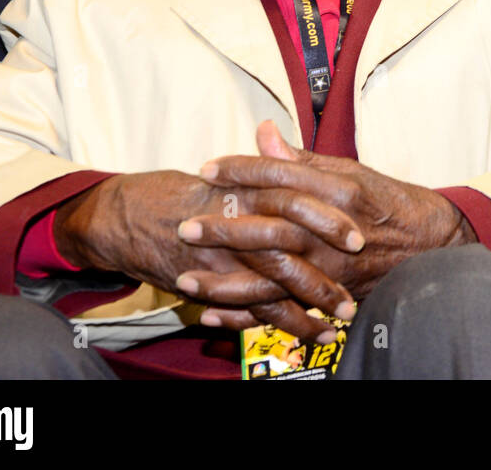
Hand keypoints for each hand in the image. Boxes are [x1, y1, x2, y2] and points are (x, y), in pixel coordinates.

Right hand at [53, 164, 365, 338]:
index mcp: (249, 189)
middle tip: (353, 294)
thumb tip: (306, 158)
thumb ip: (273, 167)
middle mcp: (237, 223)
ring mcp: (222, 256)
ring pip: (271, 287)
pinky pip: (247, 309)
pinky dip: (275, 322)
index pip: (299, 200)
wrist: (130, 215)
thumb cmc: (188, 193)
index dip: (331, 220)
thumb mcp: (234, 175)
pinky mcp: (207, 283)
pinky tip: (302, 332)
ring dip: (307, 309)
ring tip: (337, 323)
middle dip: (324, 276)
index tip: (360, 236)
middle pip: (290, 251)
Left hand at [184, 121, 476, 330]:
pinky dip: (248, 316)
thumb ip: (301, 158)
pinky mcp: (331, 295)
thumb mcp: (350, 171)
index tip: (209, 169)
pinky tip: (216, 314)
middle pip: (269, 226)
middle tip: (187, 226)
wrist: (431, 246)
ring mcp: (332, 266)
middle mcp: (333, 229)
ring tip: (188, 281)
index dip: (241, 169)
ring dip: (226, 283)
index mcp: (339, 189)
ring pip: (271, 277)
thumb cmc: (389, 203)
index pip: (281, 174)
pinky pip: (283, 310)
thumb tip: (263, 130)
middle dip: (224, 228)